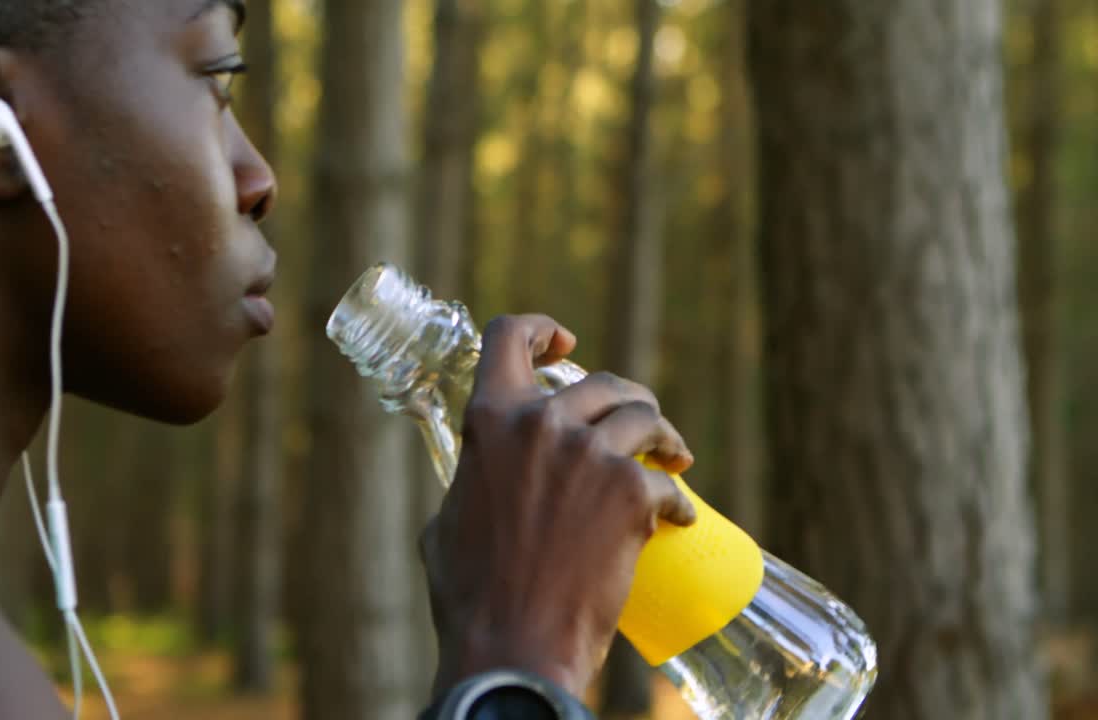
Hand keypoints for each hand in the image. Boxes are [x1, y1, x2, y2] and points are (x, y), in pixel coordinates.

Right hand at [421, 315, 695, 699]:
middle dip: (627, 400)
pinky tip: (677, 521)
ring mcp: (592, 456)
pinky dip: (675, 503)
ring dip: (662, 437)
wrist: (514, 644)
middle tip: (639, 426)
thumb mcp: (448, 519)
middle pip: (603, 383)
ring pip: (645, 419)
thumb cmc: (471, 593)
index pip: (509, 337)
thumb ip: (474, 479)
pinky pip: (665, 484)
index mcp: (490, 419)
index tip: (566, 345)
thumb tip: (484, 475)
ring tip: (673, 459)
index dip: (541, 330)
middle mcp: (542, 424)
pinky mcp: (632, 495)